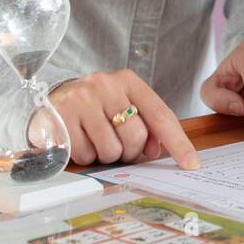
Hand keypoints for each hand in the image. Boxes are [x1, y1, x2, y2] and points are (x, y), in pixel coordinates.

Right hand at [42, 70, 198, 169]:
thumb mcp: (123, 105)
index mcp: (127, 81)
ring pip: (110, 149)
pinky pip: (86, 155)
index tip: (191, 163)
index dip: (178, 141)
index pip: (160, 114)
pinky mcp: (61, 117)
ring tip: (97, 142)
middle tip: (120, 148)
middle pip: (136, 135)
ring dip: (107, 156)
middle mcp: (104, 85)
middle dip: (131, 151)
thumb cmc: (96, 107)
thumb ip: (146, 124)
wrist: (52, 100)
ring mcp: (81, 100)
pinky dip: (86, 157)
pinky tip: (80, 142)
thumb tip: (156, 150)